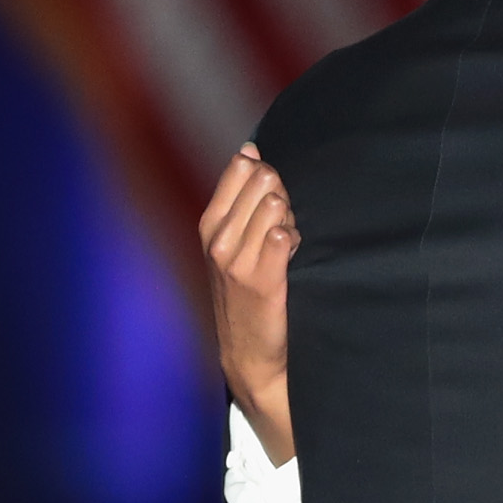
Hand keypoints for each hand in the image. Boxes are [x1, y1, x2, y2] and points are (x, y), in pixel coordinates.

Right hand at [200, 145, 297, 462]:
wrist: (248, 353)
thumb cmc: (245, 293)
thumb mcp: (230, 243)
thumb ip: (240, 197)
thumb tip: (250, 149)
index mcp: (209, 224)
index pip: (240, 167)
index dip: (266, 175)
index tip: (271, 199)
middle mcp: (218, 239)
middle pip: (262, 181)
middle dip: (281, 195)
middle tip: (282, 224)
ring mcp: (237, 260)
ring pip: (275, 205)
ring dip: (290, 219)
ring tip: (286, 243)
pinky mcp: (262, 280)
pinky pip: (283, 236)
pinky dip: (293, 240)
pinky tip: (290, 254)